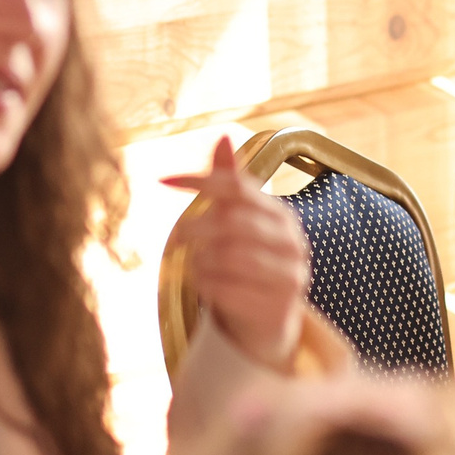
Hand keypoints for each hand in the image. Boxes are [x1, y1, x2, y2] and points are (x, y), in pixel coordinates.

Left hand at [161, 136, 311, 369]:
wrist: (267, 318)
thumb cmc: (248, 261)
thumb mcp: (239, 221)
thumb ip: (230, 182)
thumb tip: (223, 135)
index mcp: (281, 213)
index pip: (238, 187)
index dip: (199, 181)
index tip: (162, 180)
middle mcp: (292, 241)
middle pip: (233, 221)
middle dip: (198, 227)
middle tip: (179, 235)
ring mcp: (290, 275)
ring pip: (230, 256)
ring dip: (201, 260)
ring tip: (193, 263)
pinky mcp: (279, 307)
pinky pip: (230, 290)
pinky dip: (206, 285)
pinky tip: (201, 283)